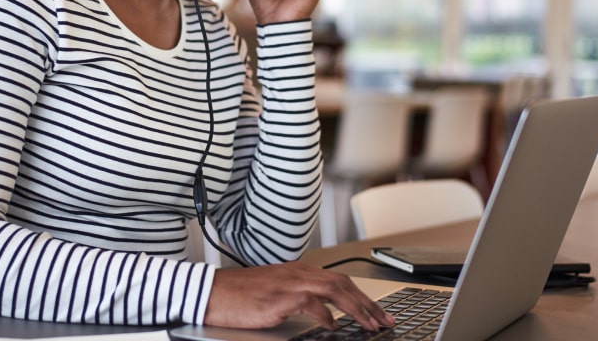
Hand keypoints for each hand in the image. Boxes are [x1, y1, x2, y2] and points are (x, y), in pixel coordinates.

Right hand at [203, 262, 394, 330]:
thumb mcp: (275, 292)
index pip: (339, 280)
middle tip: (384, 320)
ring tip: (370, 325)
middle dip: (368, 303)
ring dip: (356, 309)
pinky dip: (326, 314)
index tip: (377, 312)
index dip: (362, 296)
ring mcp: (290, 283)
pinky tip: (333, 326)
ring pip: (334, 291)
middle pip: (343, 284)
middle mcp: (298, 273)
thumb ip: (300, 297)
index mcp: (298, 271)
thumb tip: (324, 313)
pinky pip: (312, 303)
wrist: (212, 293)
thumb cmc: (239, 295)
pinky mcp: (281, 297)